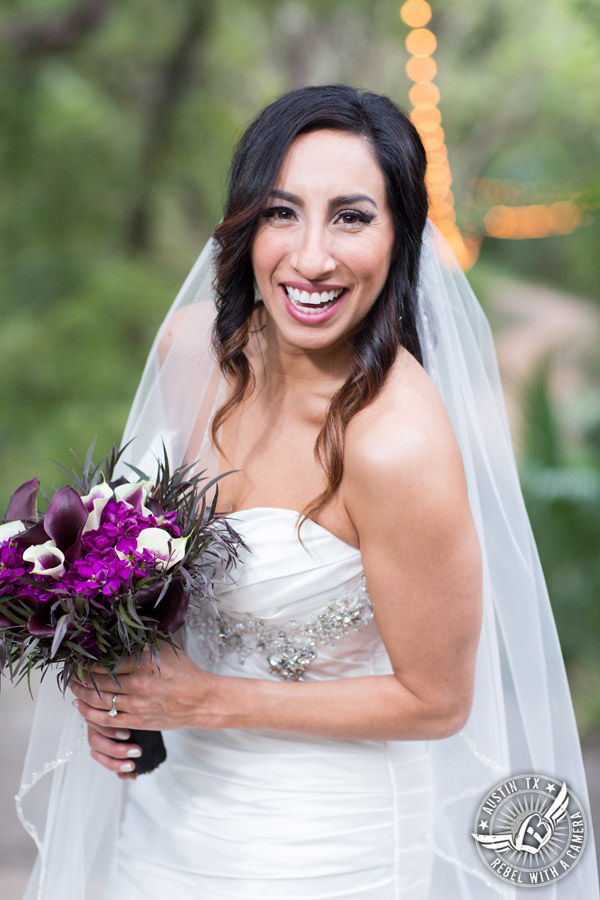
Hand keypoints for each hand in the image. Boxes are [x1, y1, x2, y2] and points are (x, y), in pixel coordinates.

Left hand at [70, 645, 217, 775]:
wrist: (201, 700)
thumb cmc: (185, 672)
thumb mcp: (168, 648)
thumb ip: (147, 637)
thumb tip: (131, 620)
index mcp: (144, 664)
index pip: (107, 662)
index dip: (88, 661)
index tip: (79, 657)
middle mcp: (138, 686)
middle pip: (98, 682)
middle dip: (80, 677)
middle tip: (71, 672)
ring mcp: (137, 706)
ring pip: (99, 702)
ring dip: (81, 695)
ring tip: (73, 688)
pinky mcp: (138, 722)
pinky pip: (107, 720)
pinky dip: (90, 714)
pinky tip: (82, 707)